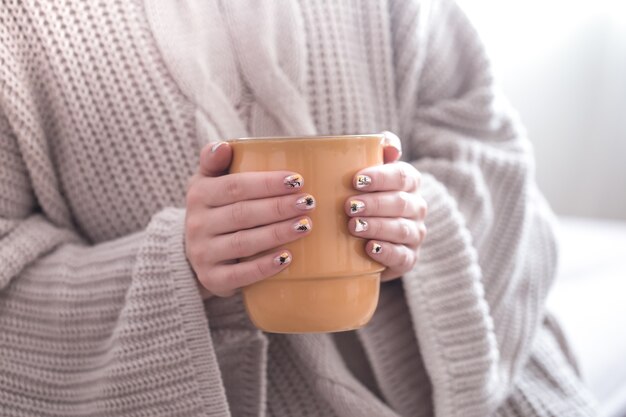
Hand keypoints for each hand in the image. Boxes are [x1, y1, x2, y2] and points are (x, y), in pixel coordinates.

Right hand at [185, 142, 315, 297]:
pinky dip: (264, 267)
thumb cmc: (214, 208)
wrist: (195, 251)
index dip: (266, 183)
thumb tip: (224, 146)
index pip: (234, 187)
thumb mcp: (207, 181)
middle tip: (309, 203)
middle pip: (242, 214)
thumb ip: (214, 160)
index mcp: (198, 195)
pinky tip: (287, 258)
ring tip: (305, 226)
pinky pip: (239, 275)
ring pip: (243, 243)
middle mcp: (196, 225)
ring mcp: (202, 254)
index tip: (298, 180)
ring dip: (276, 234)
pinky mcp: (212, 279)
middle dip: (278, 207)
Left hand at [345, 132, 426, 280]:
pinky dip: (386, 252)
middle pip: (401, 203)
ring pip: (402, 229)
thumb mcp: (363, 175)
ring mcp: (415, 235)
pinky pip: (403, 256)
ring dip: (378, 227)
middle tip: (349, 206)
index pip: (402, 176)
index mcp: (409, 182)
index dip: (381, 177)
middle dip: (375, 204)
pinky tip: (370, 248)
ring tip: (354, 226)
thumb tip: (389, 144)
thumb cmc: (360, 198)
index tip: (356, 180)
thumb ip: (375, 152)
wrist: (360, 241)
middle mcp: (416, 207)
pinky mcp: (408, 259)